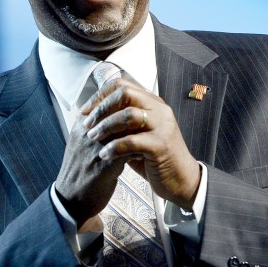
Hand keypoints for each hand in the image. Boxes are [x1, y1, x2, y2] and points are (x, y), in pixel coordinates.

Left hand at [59, 74, 200, 219]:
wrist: (182, 180)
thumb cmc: (156, 159)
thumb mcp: (137, 135)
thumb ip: (121, 124)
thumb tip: (92, 117)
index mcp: (152, 103)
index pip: (122, 86)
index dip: (100, 96)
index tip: (85, 111)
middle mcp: (159, 110)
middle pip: (125, 94)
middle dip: (101, 108)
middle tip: (87, 124)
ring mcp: (163, 126)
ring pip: (128, 114)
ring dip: (105, 126)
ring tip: (93, 138)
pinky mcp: (161, 145)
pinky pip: (132, 141)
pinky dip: (114, 147)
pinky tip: (105, 155)